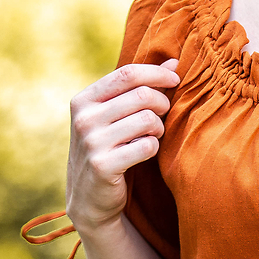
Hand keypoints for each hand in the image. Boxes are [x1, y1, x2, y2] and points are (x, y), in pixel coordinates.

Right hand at [66, 59, 179, 235]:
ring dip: (159, 128)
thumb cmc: (109, 148)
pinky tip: (145, 153)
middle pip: (141, 95)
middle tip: (164, 115)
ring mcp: (91, 142)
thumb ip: (140, 87)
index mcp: (83, 100)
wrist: (90, 197)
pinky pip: (148, 146)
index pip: (127, 73)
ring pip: (148, 120)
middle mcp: (84, 118)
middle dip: (162, 103)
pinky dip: (154, 148)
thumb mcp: (115, 115)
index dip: (157, 74)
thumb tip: (175, 61)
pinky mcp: (103, 165)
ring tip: (153, 135)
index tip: (175, 80)